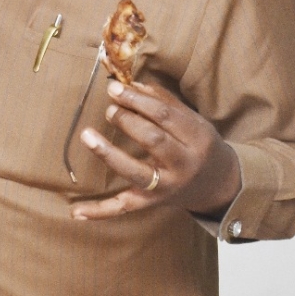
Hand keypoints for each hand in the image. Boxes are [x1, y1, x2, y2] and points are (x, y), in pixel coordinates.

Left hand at [70, 80, 241, 220]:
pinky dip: (99, 211)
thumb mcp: (192, 120)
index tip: (114, 88)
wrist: (219, 185)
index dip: (137, 99)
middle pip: (152, 140)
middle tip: (110, 109)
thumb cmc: (199, 145)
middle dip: (127, 121)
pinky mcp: (152, 203)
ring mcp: (166, 186)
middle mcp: (183, 164)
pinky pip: (124, 207)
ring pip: (136, 171)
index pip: (164, 115)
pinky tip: (75, 211)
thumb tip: (132, 83)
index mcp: (196, 138)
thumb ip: (164, 102)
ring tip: (88, 135)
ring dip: (109, 153)